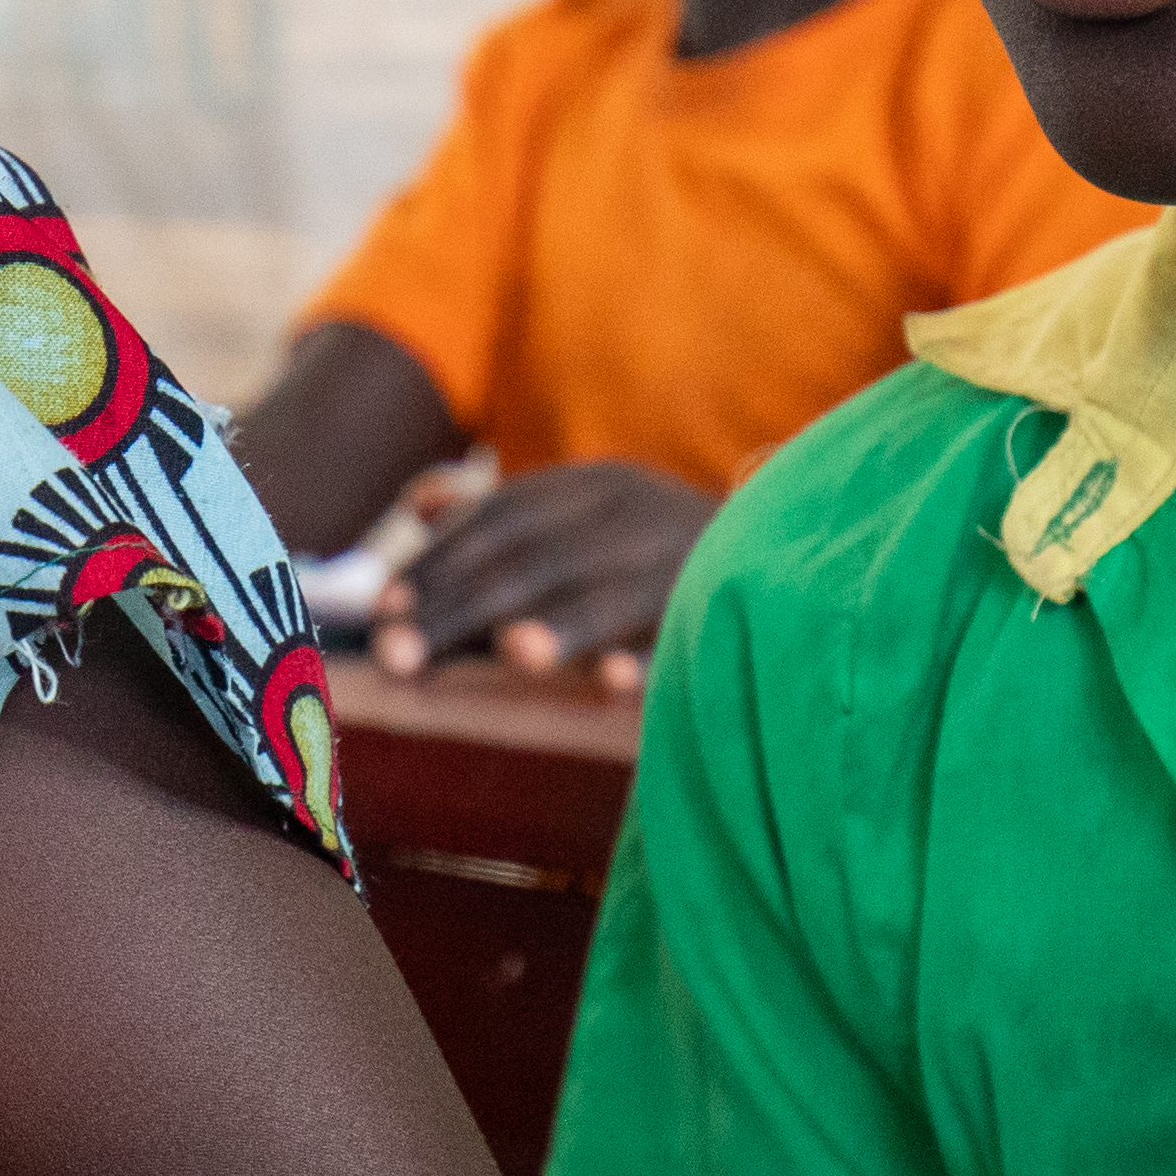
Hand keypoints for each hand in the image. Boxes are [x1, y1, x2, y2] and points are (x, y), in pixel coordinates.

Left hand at [375, 455, 713, 682]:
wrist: (792, 537)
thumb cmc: (654, 539)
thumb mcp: (583, 509)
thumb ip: (501, 513)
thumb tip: (418, 501)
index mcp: (590, 488)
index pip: (499, 520)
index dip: (438, 563)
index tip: (383, 610)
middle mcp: (631, 516)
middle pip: (532, 562)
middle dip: (461, 610)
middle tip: (396, 658)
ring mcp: (679, 563)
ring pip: (608, 598)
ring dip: (560, 626)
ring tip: (509, 654)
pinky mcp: (722, 609)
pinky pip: (681, 638)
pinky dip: (648, 660)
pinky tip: (613, 687)